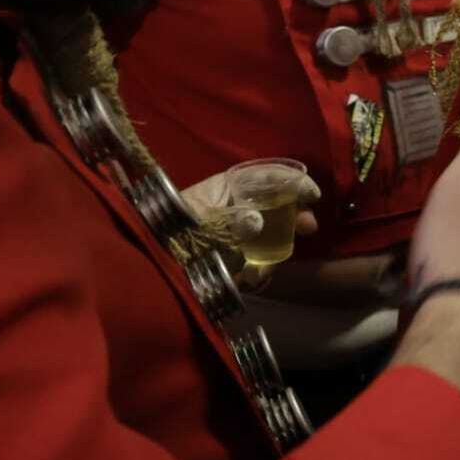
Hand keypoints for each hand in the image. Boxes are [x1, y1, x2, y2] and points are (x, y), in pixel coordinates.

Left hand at [181, 169, 320, 290]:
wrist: (146, 263)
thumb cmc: (170, 234)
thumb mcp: (198, 224)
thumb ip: (228, 221)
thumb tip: (256, 222)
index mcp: (226, 187)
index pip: (267, 175)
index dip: (292, 181)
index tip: (313, 195)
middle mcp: (234, 206)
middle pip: (275, 204)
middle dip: (293, 216)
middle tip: (308, 228)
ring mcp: (235, 233)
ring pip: (268, 237)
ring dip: (272, 255)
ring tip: (260, 275)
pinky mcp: (232, 258)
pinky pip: (255, 262)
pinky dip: (256, 273)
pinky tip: (247, 284)